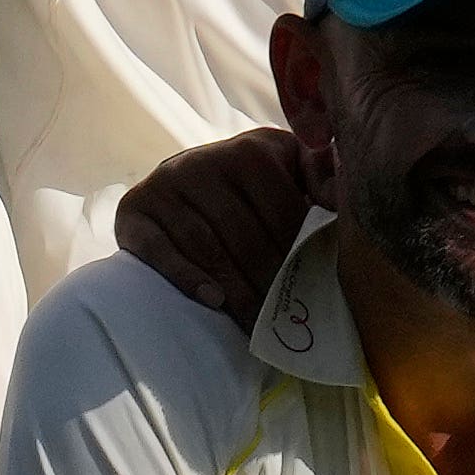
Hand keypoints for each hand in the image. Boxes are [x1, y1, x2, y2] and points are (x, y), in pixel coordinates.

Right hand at [115, 127, 315, 319]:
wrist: (184, 180)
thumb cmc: (251, 185)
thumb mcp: (289, 167)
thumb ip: (319, 175)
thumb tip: (340, 197)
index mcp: (251, 151)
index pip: (284, 212)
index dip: (300, 253)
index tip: (316, 288)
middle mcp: (202, 161)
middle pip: (245, 236)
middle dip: (271, 280)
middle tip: (288, 318)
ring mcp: (164, 185)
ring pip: (207, 247)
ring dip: (236, 290)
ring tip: (259, 323)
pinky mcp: (133, 210)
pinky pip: (159, 250)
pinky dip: (187, 277)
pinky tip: (214, 300)